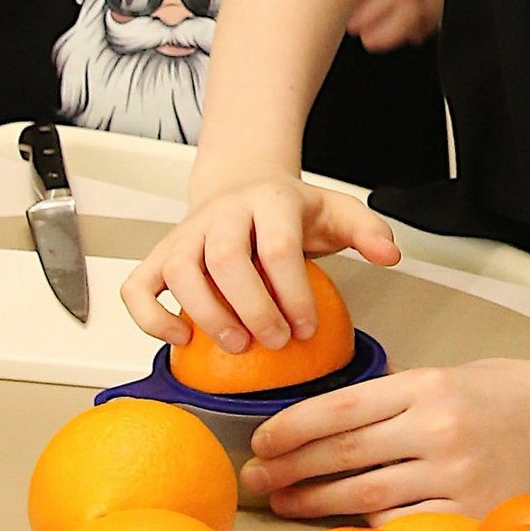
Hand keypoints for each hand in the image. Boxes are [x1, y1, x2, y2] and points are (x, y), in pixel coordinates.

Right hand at [122, 174, 398, 355]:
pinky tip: (180, 341)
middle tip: (276, 342)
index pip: (278, 247)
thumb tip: (391, 254)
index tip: (307, 328)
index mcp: (270, 200)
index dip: (292, 293)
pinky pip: (138, 286)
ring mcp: (186, 233)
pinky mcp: (159, 255)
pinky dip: (150, 317)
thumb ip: (367, 229)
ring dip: (206, 314)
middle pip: (226, 259)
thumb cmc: (289, 211)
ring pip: (180, 270)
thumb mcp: (335, 211)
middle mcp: (222, 213)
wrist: (243, 184)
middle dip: (252, 308)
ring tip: (235, 346)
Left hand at [241, 349, 529, 522]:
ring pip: (366, 495)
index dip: (291, 427)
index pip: (340, 408)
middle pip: (343, 454)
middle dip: (289, 468)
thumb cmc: (511, 392)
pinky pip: (406, 525)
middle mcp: (439, 429)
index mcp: (428, 386)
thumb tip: (326, 421)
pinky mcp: (474, 512)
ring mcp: (457, 475)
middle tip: (254, 479)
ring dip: (316, 501)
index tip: (258, 441)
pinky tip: (345, 526)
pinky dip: (371, 526)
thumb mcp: (450, 375)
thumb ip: (395, 398)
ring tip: (283, 503)